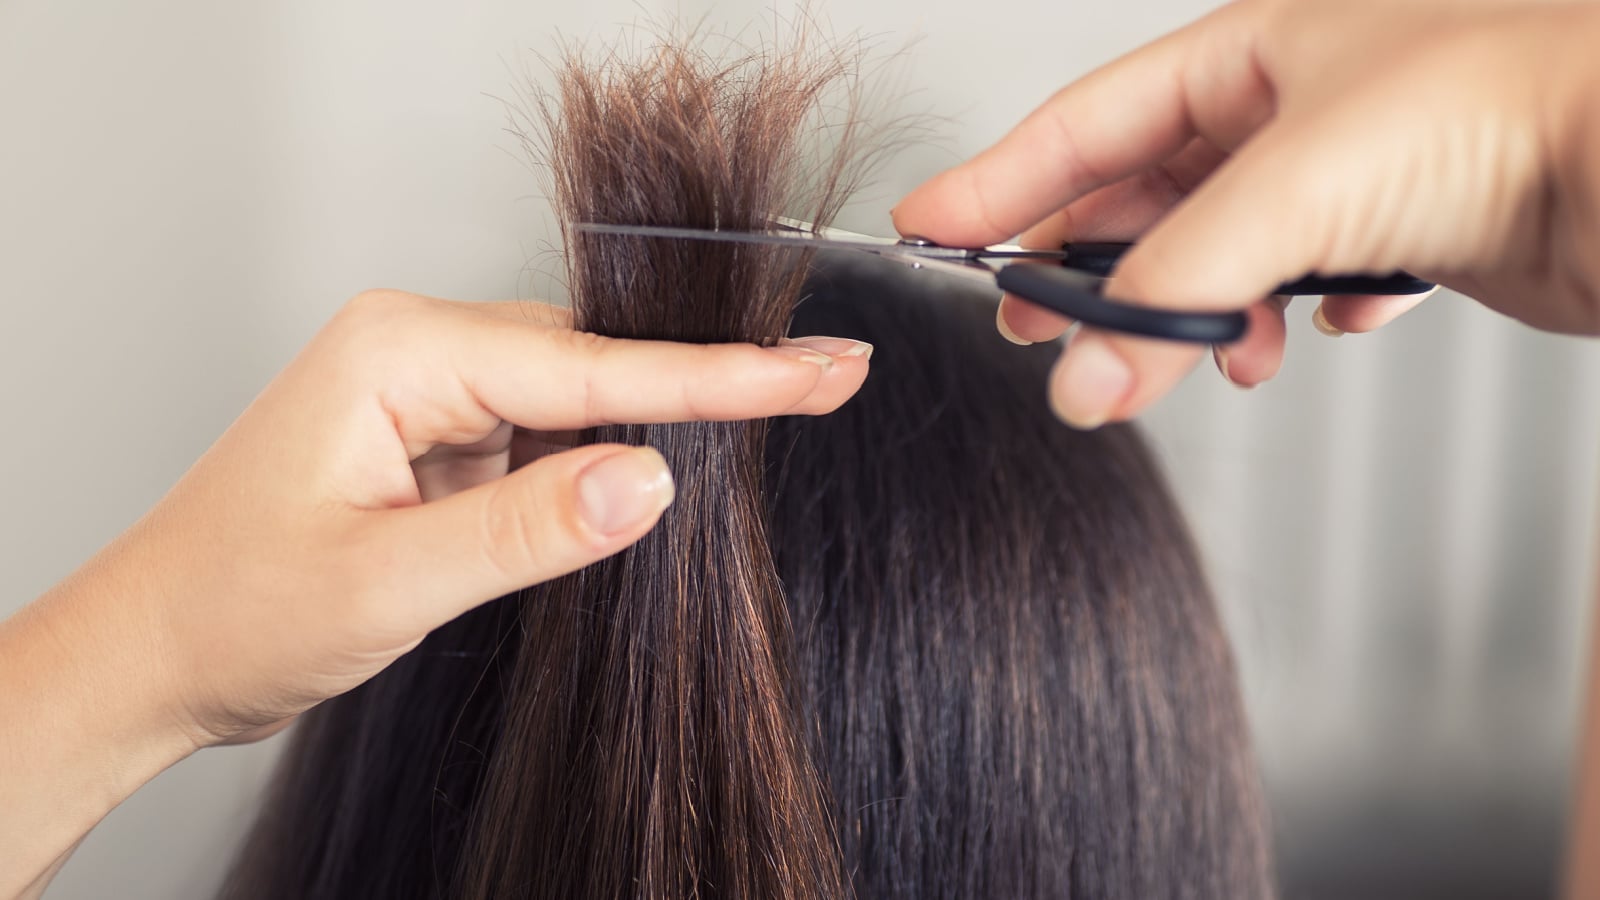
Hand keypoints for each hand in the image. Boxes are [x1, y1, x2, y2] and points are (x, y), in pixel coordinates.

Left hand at [0, 290, 869, 895]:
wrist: (155, 653)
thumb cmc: (233, 608)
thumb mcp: (386, 580)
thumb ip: (525, 528)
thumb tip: (652, 480)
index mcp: (401, 352)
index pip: (593, 366)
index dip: (719, 376)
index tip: (817, 370)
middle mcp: (419, 350)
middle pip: (598, 361)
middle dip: (711, 384)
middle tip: (830, 383)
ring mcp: (429, 392)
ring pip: (579, 396)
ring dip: (656, 426)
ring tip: (775, 417)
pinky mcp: (437, 437)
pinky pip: (547, 431)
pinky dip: (602, 460)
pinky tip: (651, 480)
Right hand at [894, 0, 1599, 426]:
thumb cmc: (1502, 110)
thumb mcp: (1292, 189)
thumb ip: (1170, 290)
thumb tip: (1080, 379)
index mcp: (1249, 51)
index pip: (1085, 120)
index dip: (1001, 178)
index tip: (928, 224)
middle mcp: (1289, 106)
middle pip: (1144, 198)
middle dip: (1098, 272)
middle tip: (1044, 330)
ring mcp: (1342, 172)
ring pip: (1219, 255)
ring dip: (1196, 316)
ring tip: (1198, 359)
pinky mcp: (1396, 234)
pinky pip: (1298, 287)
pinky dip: (1284, 321)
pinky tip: (1307, 332)